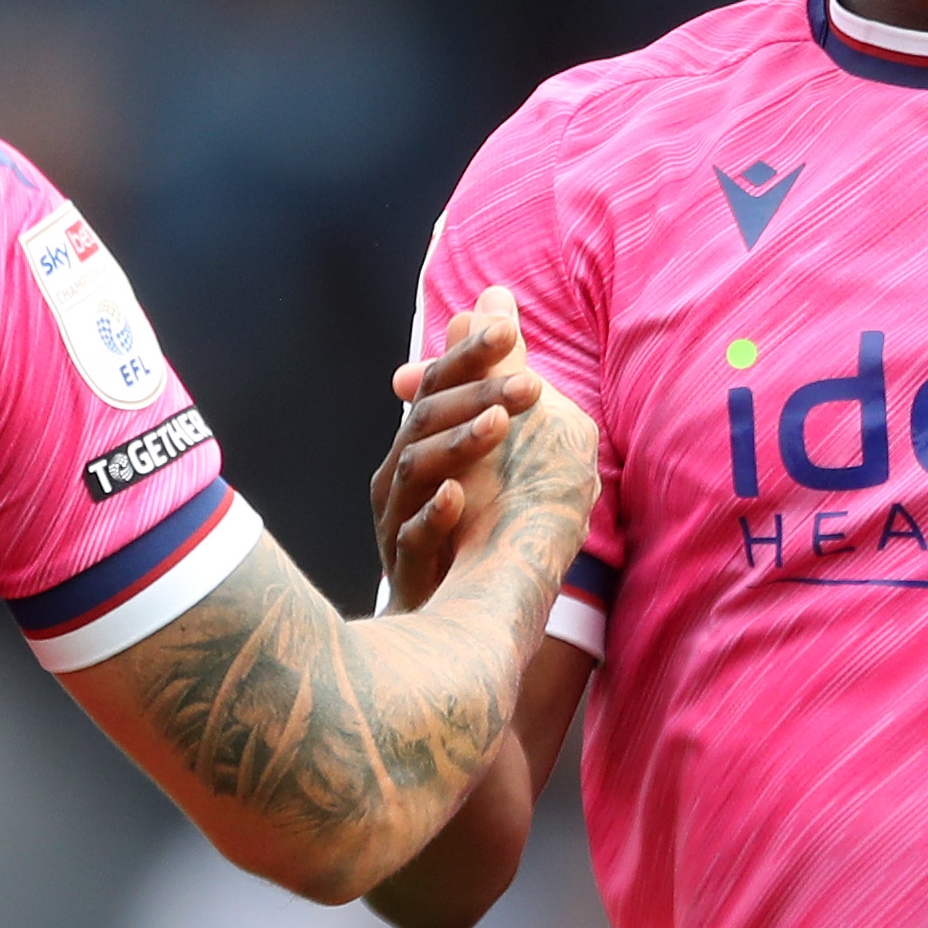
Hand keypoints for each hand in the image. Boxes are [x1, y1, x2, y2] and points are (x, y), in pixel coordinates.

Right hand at [370, 289, 547, 613]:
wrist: (444, 624)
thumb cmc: (465, 532)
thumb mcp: (483, 451)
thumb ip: (487, 380)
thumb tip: (492, 303)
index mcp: (415, 444)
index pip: (435, 385)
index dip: (468, 354)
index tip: (508, 324)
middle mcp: (398, 476)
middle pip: (424, 419)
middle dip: (475, 392)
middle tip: (530, 380)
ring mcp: (397, 522)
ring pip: (415, 472)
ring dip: (459, 444)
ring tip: (502, 425)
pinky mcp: (406, 571)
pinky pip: (412, 538)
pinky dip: (435, 515)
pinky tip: (460, 497)